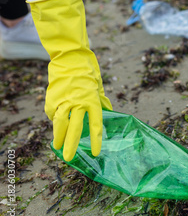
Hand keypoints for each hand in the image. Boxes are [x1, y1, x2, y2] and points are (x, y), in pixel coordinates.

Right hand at [28, 0, 111, 160]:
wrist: (70, 56)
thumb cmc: (88, 70)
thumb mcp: (99, 86)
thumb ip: (101, 101)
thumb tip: (108, 113)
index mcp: (92, 100)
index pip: (95, 125)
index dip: (96, 140)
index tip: (95, 153)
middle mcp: (78, 103)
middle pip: (75, 128)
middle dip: (72, 145)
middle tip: (69, 159)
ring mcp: (64, 100)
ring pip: (60, 124)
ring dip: (59, 137)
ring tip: (58, 147)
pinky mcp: (52, 98)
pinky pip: (53, 113)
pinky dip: (54, 119)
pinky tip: (56, 123)